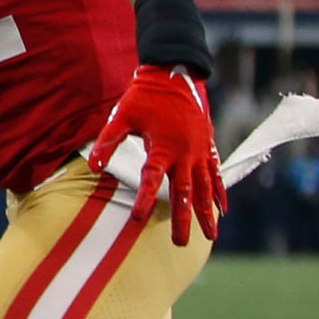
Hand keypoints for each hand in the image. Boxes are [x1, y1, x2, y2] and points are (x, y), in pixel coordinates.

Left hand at [87, 64, 224, 245]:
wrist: (175, 74)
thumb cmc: (145, 97)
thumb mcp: (122, 116)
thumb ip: (108, 142)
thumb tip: (95, 167)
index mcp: (163, 146)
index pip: (152, 179)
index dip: (145, 199)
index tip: (138, 219)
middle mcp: (185, 152)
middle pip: (185, 192)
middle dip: (184, 219)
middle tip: (181, 244)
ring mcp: (200, 151)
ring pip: (205, 187)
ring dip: (207, 212)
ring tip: (211, 236)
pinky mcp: (208, 147)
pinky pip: (216, 174)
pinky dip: (220, 192)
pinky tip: (223, 209)